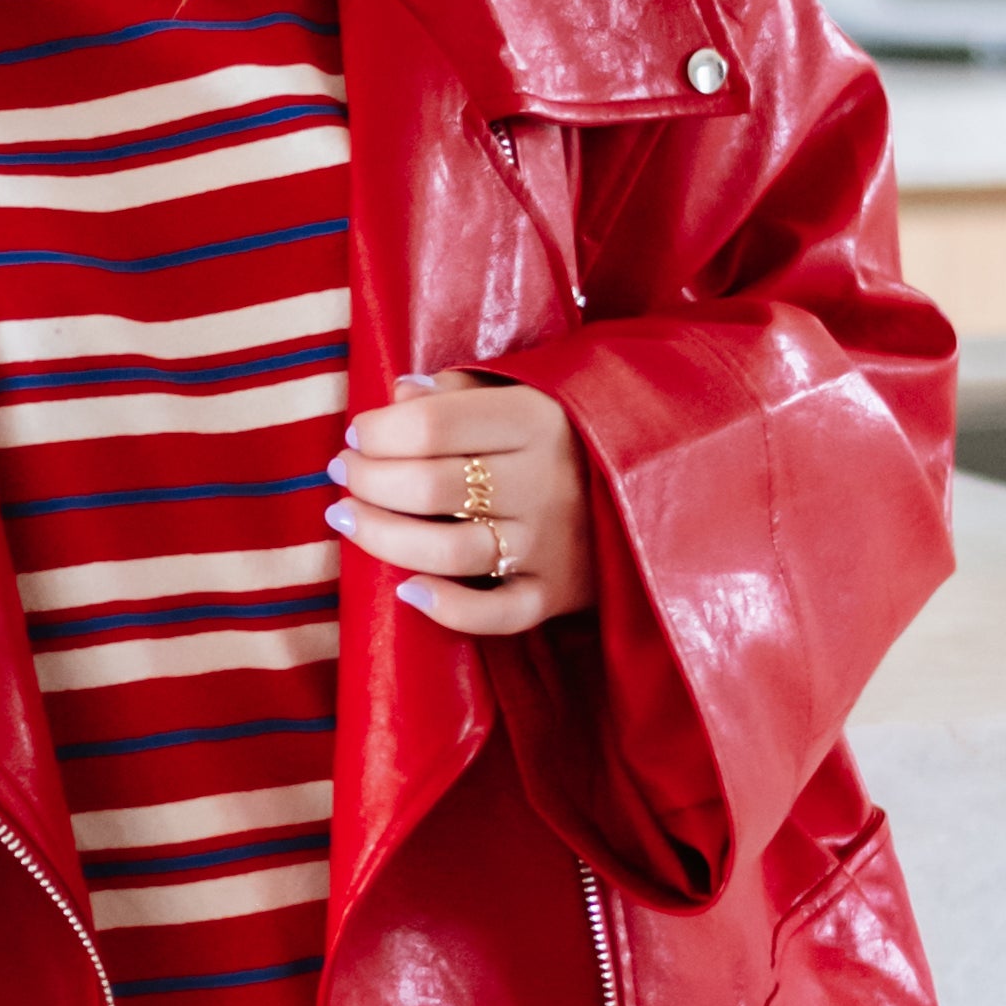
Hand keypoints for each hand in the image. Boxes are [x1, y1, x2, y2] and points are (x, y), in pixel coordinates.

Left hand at [327, 374, 595, 638]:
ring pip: (448, 552)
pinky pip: (496, 614)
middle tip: (344, 473)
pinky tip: (406, 590)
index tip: (357, 435)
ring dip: (382, 537)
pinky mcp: (557, 594)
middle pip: (430, 488)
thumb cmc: (572, 433)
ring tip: (347, 517)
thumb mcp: (530, 391)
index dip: (378, 432)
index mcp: (537, 419)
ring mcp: (551, 545)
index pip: (433, 426)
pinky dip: (446, 608)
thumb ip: (462, 390)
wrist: (662, 486)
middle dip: (368, 480)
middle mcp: (545, 483)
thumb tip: (398, 394)